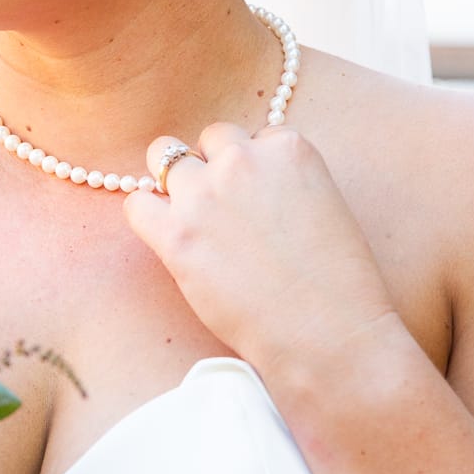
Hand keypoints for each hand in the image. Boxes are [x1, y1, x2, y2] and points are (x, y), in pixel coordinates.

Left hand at [124, 123, 395, 374]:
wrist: (327, 336)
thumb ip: (283, 181)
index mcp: (288, 148)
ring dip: (175, 181)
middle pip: (211, 138)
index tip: (258, 200)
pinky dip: (147, 216)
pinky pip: (137, 204)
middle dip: (214, 165)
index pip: (254, 137)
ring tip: (192, 218)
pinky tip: (167, 237)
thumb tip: (247, 186)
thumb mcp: (324, 205)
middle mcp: (243, 160)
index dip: (253, 169)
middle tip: (224, 207)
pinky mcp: (176, 234)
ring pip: (164, 156)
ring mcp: (205, 194)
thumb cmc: (336, 283)